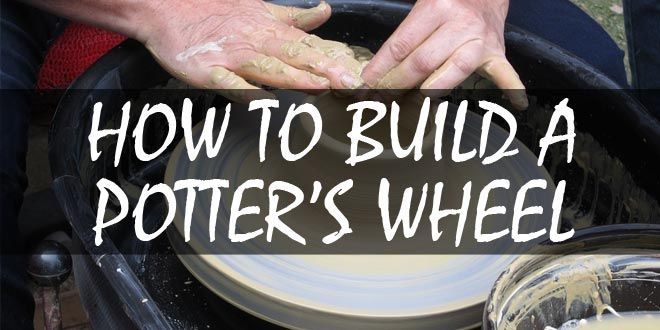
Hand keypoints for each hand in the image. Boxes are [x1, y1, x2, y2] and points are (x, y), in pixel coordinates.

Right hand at [138, 0, 363, 101]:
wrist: (166, 9)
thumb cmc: (216, 12)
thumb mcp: (260, 8)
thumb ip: (294, 17)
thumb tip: (325, 12)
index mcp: (270, 29)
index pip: (308, 45)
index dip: (334, 57)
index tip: (360, 70)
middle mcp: (255, 42)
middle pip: (295, 56)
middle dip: (324, 69)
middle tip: (350, 82)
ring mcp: (232, 58)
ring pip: (268, 68)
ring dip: (294, 78)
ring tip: (318, 87)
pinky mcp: (208, 72)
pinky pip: (228, 84)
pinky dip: (244, 91)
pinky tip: (261, 101)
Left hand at [361, 0, 527, 108]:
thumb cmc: (446, 4)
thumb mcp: (420, 9)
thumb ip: (403, 39)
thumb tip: (374, 74)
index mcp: (435, 8)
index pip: (401, 45)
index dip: (381, 68)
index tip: (367, 85)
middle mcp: (459, 24)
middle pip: (422, 62)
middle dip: (397, 84)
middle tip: (381, 99)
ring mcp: (480, 41)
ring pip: (452, 72)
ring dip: (429, 92)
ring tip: (411, 105)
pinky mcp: (496, 53)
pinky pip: (506, 74)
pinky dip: (512, 89)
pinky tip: (517, 105)